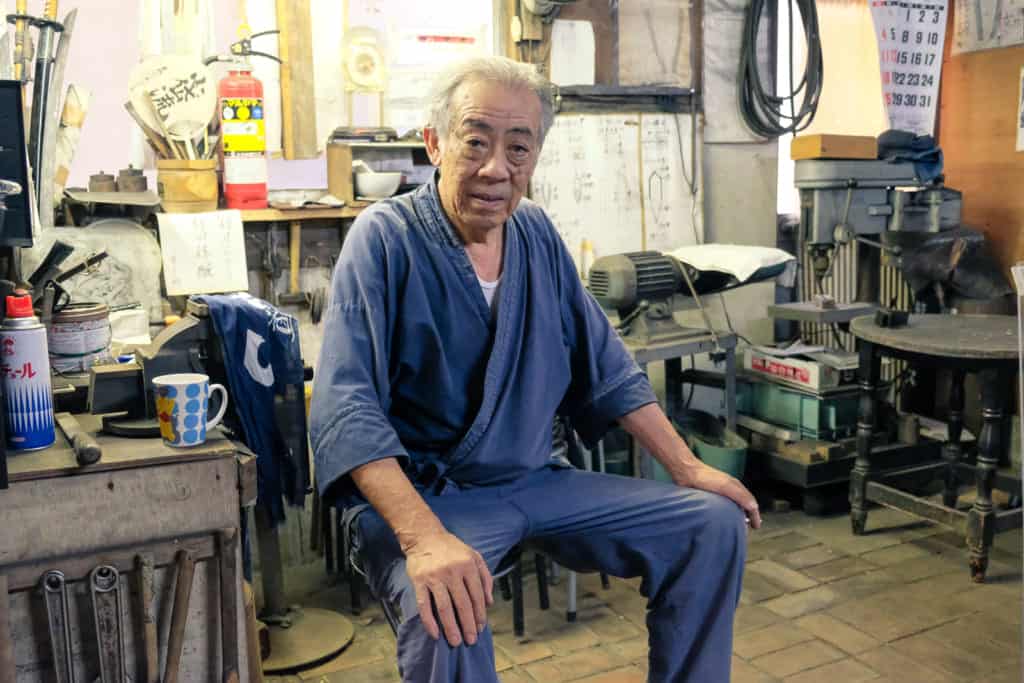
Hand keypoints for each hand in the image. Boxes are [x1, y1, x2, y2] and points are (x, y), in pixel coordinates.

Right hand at [403, 531, 493, 645]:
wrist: (424, 536)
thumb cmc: (451, 548)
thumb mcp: (474, 556)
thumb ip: (485, 577)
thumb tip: (489, 602)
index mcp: (468, 565)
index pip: (477, 595)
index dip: (480, 614)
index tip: (481, 628)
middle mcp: (453, 571)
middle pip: (462, 604)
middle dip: (468, 625)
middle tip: (471, 640)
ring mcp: (435, 577)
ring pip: (444, 608)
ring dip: (451, 627)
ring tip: (456, 642)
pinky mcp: (419, 581)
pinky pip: (424, 605)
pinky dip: (429, 621)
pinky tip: (435, 634)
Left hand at [678, 463, 761, 529]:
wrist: (686, 472)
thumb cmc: (705, 477)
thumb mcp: (726, 486)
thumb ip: (741, 496)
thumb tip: (754, 508)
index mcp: (736, 486)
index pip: (751, 502)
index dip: (755, 515)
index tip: (756, 526)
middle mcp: (730, 489)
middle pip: (743, 505)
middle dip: (747, 517)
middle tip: (747, 530)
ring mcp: (720, 493)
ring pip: (733, 506)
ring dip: (736, 516)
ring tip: (735, 527)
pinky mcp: (709, 496)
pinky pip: (721, 508)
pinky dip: (726, 515)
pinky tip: (721, 521)